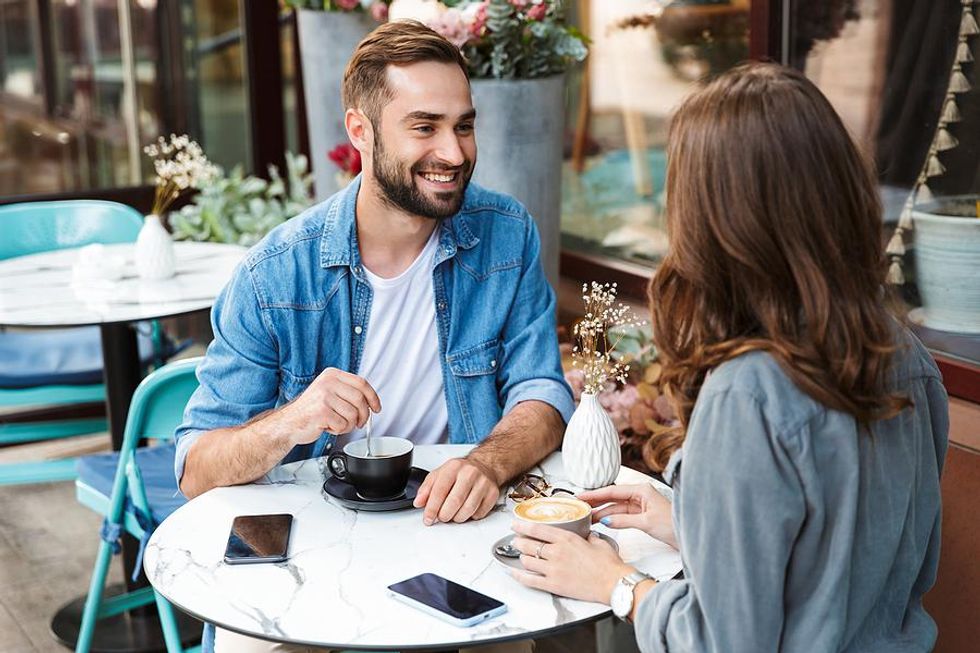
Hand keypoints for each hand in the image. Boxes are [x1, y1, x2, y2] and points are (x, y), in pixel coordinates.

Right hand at [283, 368, 380, 444]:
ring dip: (349, 425)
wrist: (288, 423)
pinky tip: (329, 427)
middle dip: (363, 415)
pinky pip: (343, 425)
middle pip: (360, 399)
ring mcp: (324, 397)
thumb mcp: (329, 392)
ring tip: (337, 424)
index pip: (361, 383)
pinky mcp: (322, 412)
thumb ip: (347, 392)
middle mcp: (327, 383)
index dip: (373, 397)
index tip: (377, 407)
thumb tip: (371, 401)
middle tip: (359, 423)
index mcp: (331, 375)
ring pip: (353, 414)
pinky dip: (339, 430)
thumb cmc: (310, 410)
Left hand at [413, 457, 499, 524]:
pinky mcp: (492, 494)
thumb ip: (426, 488)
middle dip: (444, 515)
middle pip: (454, 502)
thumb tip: (419, 502)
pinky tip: (467, 508)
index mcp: (453, 467)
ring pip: (467, 511)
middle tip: (442, 516)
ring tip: (454, 512)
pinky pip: (478, 514)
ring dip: (457, 518)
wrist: (484, 466)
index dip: (431, 508)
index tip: (428, 519)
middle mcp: (469, 473)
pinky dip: (470, 517)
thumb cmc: (460, 472)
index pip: (440, 491)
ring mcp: (483, 483)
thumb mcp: (440, 474)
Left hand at [510, 521, 634, 603]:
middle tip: (516, 540)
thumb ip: (588, 536)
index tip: (516, 525)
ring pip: (527, 561)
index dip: (523, 526)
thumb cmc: (608, 564)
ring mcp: (553, 569)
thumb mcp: (597, 542)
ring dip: (521, 557)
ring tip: (521, 555)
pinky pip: (530, 580)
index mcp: (567, 539)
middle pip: (528, 544)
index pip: (538, 529)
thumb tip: (586, 535)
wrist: (613, 583)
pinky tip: (514, 573)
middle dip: (519, 541)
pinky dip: (519, 576)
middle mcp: (557, 552)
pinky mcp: (554, 585)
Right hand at [578, 484, 676, 548]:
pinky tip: (602, 521)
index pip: (613, 491)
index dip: (595, 494)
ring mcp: (640, 505)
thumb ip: (624, 520)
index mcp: (642, 490)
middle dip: (596, 501)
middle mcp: (640, 495)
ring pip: (616, 507)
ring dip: (602, 512)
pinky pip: (622, 514)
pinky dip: (611, 518)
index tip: (581, 496)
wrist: (687, 536)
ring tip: (587, 516)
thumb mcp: (646, 523)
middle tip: (579, 505)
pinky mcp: (641, 516)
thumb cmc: (673, 525)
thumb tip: (606, 520)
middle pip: (612, 497)